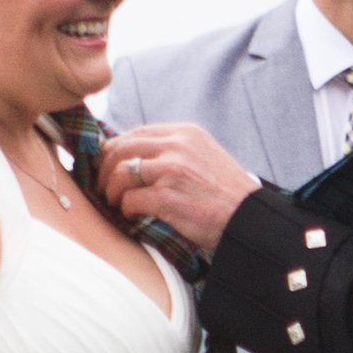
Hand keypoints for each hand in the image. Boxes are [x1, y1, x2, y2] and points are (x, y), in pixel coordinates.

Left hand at [97, 123, 260, 255]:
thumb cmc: (224, 194)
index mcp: (184, 133)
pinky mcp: (168, 196)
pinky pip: (129, 200)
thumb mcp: (202, 156)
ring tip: (116, 203)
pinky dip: (125, 210)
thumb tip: (135, 157)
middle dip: (105, 170)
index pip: (136, 133)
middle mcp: (177, 146)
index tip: (108, 167)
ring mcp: (171, 170)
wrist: (248, 218)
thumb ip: (173, 151)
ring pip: (120, 173)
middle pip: (121, 149)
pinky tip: (132, 216)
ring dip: (111, 191)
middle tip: (103, 187)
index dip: (115, 151)